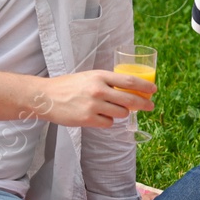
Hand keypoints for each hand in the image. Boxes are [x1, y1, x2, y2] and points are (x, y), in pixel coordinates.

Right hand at [33, 70, 152, 128]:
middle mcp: (98, 89)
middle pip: (130, 99)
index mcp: (99, 76)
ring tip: (108, 109)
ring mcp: (93, 105)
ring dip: (120, 113)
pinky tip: (97, 116)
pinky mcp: (87, 119)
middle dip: (143, 104)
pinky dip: (107, 121)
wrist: (46, 97)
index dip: (145, 86)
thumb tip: (130, 91)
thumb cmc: (69, 86)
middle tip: (150, 106)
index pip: (129, 81)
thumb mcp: (89, 77)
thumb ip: (107, 82)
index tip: (153, 90)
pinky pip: (108, 123)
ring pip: (121, 113)